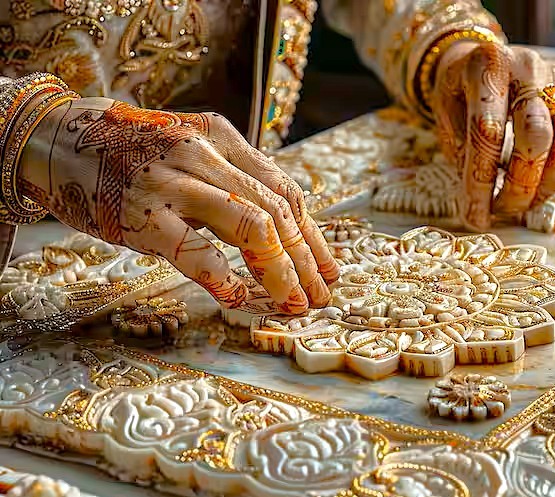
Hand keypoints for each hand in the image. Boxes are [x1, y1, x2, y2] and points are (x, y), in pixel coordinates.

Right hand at [19, 97, 338, 313]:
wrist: (56, 139)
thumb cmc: (129, 155)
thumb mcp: (187, 150)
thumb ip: (229, 177)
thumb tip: (278, 228)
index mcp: (222, 139)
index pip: (285, 189)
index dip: (312, 234)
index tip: (327, 269)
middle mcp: (205, 155)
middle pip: (277, 210)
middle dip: (305, 259)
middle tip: (319, 296)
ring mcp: (175, 182)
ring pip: (251, 225)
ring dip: (279, 270)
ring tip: (292, 303)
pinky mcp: (143, 213)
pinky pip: (195, 249)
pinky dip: (223, 276)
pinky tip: (237, 296)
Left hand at [431, 43, 554, 230]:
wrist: (481, 58)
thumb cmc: (460, 92)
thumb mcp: (445, 113)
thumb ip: (463, 150)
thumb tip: (481, 201)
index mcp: (488, 67)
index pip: (488, 132)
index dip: (481, 181)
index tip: (475, 217)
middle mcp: (528, 69)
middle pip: (537, 134)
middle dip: (521, 185)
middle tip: (502, 212)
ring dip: (549, 183)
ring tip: (525, 204)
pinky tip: (545, 185)